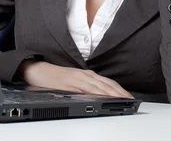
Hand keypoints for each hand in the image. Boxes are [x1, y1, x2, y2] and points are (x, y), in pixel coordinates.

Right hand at [18, 60, 133, 98]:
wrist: (39, 70)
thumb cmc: (56, 77)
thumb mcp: (75, 81)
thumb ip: (87, 87)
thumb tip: (100, 97)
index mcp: (88, 75)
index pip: (108, 83)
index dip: (120, 90)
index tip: (130, 98)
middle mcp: (85, 75)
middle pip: (107, 85)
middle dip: (120, 93)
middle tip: (131, 101)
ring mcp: (78, 78)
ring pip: (99, 86)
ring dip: (112, 93)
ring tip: (122, 100)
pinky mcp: (70, 83)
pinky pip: (86, 89)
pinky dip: (97, 93)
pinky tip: (103, 97)